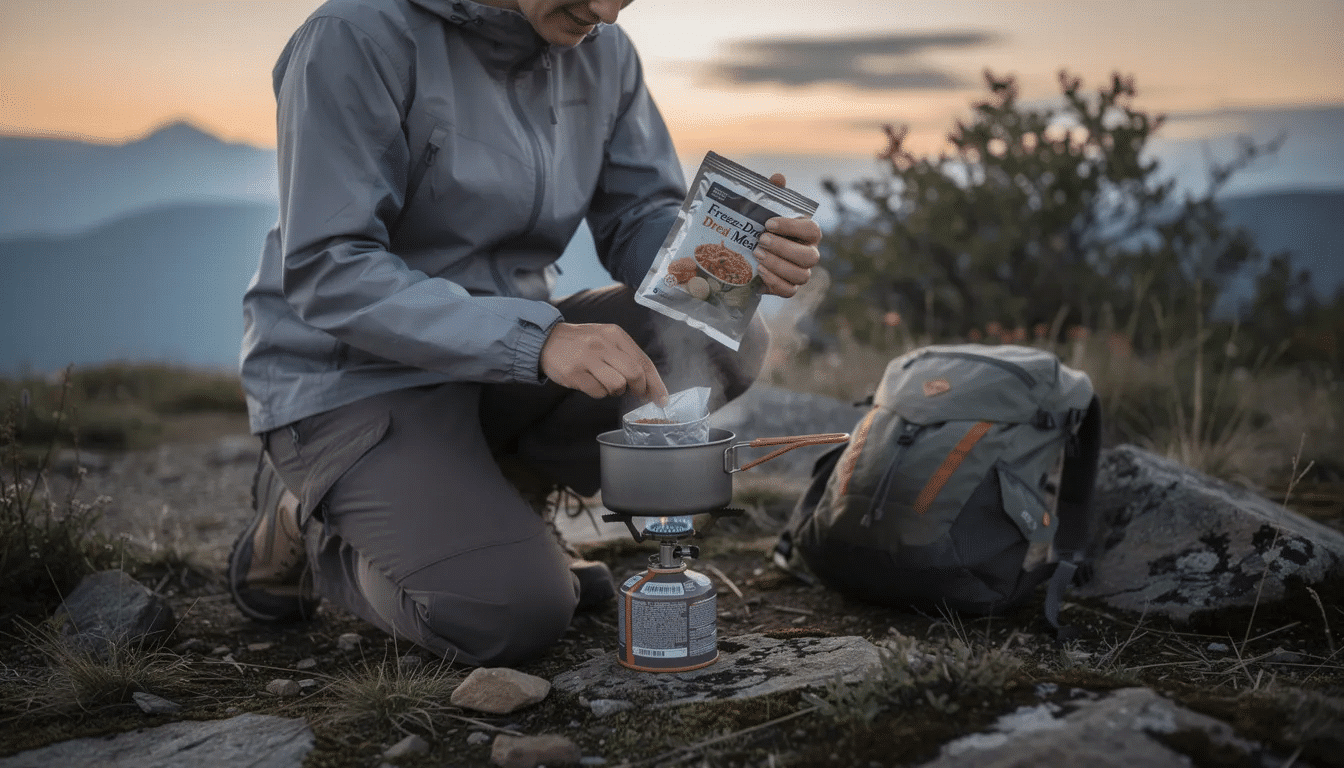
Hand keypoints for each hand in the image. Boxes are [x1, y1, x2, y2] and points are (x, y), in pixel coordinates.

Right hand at [540, 322, 668, 405]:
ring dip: (617, 391)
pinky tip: (592, 383)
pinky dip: (599, 393)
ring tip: (608, 384)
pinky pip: (598, 392)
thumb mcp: (607, 339)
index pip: (644, 361)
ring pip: (618, 385)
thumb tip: (648, 383)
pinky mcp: (575, 373)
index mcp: (616, 335)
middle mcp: (603, 344)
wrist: (547, 340)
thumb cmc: (582, 343)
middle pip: (634, 374)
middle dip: (639, 389)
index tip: (661, 398)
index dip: (656, 383)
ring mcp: (588, 358)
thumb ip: (627, 356)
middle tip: (636, 393)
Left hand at [754, 173, 821, 298]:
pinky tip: (760, 272)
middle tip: (760, 240)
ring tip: (757, 255)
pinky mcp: (791, 288)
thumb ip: (774, 193)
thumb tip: (778, 177)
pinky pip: (790, 291)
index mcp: (808, 233)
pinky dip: (775, 282)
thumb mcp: (766, 210)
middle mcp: (810, 254)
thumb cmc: (764, 229)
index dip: (792, 227)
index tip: (768, 223)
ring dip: (777, 265)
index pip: (811, 229)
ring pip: (801, 275)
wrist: (751, 255)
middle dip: (783, 248)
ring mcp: (802, 273)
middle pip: (809, 256)